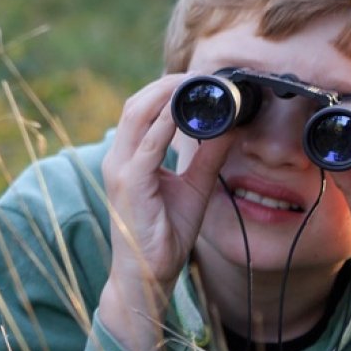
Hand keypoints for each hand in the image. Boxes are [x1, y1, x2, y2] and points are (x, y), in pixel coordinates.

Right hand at [98, 74, 234, 350]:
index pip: (143, 110)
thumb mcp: (194, 188)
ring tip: (197, 85)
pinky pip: (147, 145)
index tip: (202, 80)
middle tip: (203, 75)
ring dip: (166, 95)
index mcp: (130, 157)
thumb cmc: (164, 235)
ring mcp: (120, 169)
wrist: (145, 274)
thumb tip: (231, 126)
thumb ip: (208, 157)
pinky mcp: (129, 184)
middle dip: (168, 84)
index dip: (169, 89)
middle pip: (136, 103)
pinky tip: (187, 114)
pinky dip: (165, 125)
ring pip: (137, 115)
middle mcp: (119, 158)